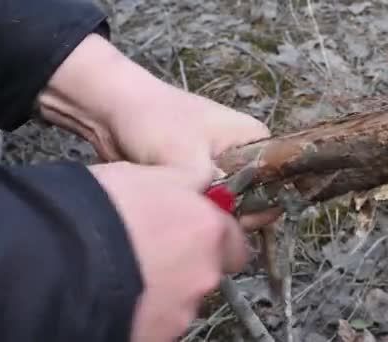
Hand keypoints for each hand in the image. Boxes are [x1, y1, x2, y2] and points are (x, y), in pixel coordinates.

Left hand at [38, 33, 281, 229]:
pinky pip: (208, 204)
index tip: (239, 222)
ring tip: (193, 221)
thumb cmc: (156, 122)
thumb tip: (225, 226)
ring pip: (229, 203)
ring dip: (214, 215)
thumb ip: (215, 194)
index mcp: (255, 140)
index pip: (277, 181)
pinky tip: (183, 221)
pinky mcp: (198, 178)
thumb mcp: (189, 160)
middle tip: (209, 224)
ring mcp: (220, 166)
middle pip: (254, 197)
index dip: (264, 206)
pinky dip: (198, 213)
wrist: (110, 109)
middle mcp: (243, 153)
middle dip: (236, 215)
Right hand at [89, 161, 247, 341]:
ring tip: (124, 272)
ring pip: (180, 297)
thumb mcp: (149, 175)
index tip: (193, 228)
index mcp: (208, 231)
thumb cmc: (101, 210)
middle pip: (206, 269)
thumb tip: (197, 181)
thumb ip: (184, 181)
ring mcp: (181, 309)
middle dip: (185, 261)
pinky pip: (156, 320)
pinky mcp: (157, 335)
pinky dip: (142, 310)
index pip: (232, 238)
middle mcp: (205, 273)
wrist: (60, 259)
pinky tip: (115, 293)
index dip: (211, 233)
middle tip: (149, 250)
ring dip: (161, 286)